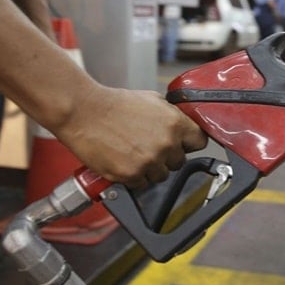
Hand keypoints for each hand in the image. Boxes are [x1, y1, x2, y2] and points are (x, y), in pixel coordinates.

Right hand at [51, 85, 206, 188]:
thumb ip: (172, 115)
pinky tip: (123, 160)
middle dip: (167, 156)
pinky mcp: (132, 175)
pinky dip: (133, 176)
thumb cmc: (114, 105)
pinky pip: (141, 184)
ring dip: (150, 168)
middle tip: (148, 146)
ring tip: (133, 153)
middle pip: (179, 162)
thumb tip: (183, 125)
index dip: (189, 143)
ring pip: (161, 176)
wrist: (84, 112)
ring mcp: (150, 161)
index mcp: (175, 123)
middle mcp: (166, 144)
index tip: (182, 144)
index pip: (200, 142)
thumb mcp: (152, 100)